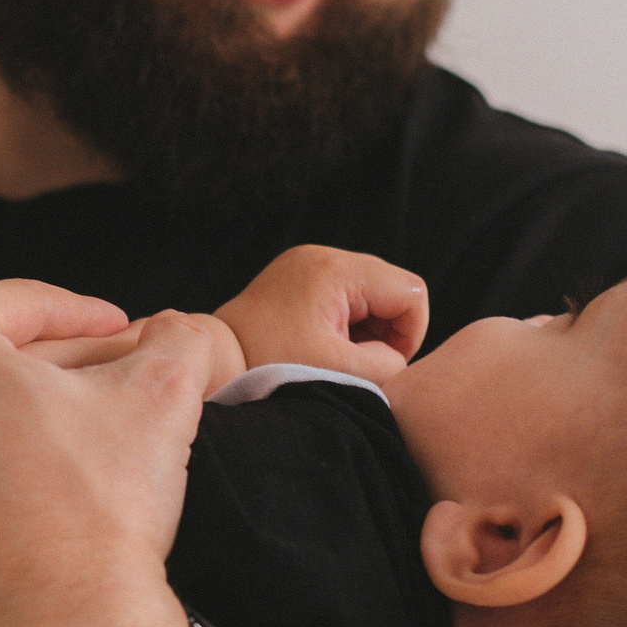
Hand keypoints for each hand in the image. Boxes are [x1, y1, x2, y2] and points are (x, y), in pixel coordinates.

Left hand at [214, 245, 427, 382]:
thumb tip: (398, 356)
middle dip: (387, 330)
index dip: (410, 333)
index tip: (383, 362)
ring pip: (372, 292)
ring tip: (336, 354)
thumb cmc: (269, 365)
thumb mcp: (338, 371)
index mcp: (336, 270)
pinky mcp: (301, 274)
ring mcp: (310, 261)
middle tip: (358, 361)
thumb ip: (387, 364)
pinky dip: (347, 322)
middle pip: (392, 288)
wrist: (216, 357)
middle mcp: (324, 255)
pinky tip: (324, 344)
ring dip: (366, 328)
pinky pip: (347, 294)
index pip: (410, 291)